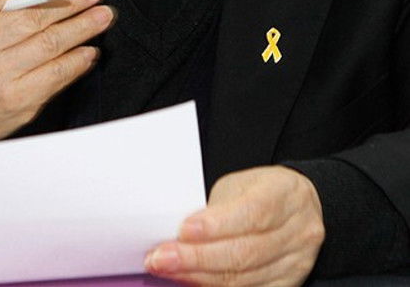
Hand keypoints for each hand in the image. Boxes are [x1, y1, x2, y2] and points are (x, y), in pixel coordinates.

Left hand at [145, 165, 324, 285]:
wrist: (299, 206)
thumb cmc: (262, 191)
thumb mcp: (241, 185)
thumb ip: (217, 210)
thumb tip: (180, 235)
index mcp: (284, 194)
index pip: (251, 213)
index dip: (216, 225)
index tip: (183, 231)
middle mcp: (297, 231)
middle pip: (244, 252)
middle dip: (197, 258)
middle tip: (162, 257)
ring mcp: (295, 262)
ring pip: (244, 278)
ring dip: (200, 277)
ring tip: (169, 269)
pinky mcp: (288, 284)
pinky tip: (194, 282)